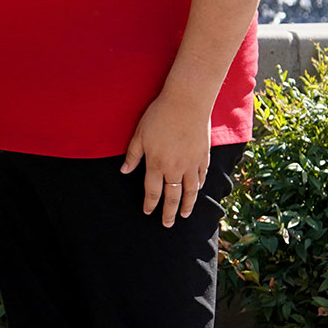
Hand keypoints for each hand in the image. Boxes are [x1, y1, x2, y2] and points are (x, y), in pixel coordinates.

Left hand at [122, 91, 211, 227]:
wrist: (187, 102)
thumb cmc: (159, 115)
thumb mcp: (140, 134)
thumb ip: (133, 155)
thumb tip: (124, 171)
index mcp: (156, 164)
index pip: (152, 191)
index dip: (150, 204)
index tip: (148, 212)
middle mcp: (175, 168)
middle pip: (172, 197)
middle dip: (168, 213)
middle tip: (167, 224)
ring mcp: (192, 164)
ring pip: (190, 192)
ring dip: (187, 205)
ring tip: (183, 215)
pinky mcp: (203, 157)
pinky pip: (201, 177)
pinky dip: (198, 186)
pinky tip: (196, 191)